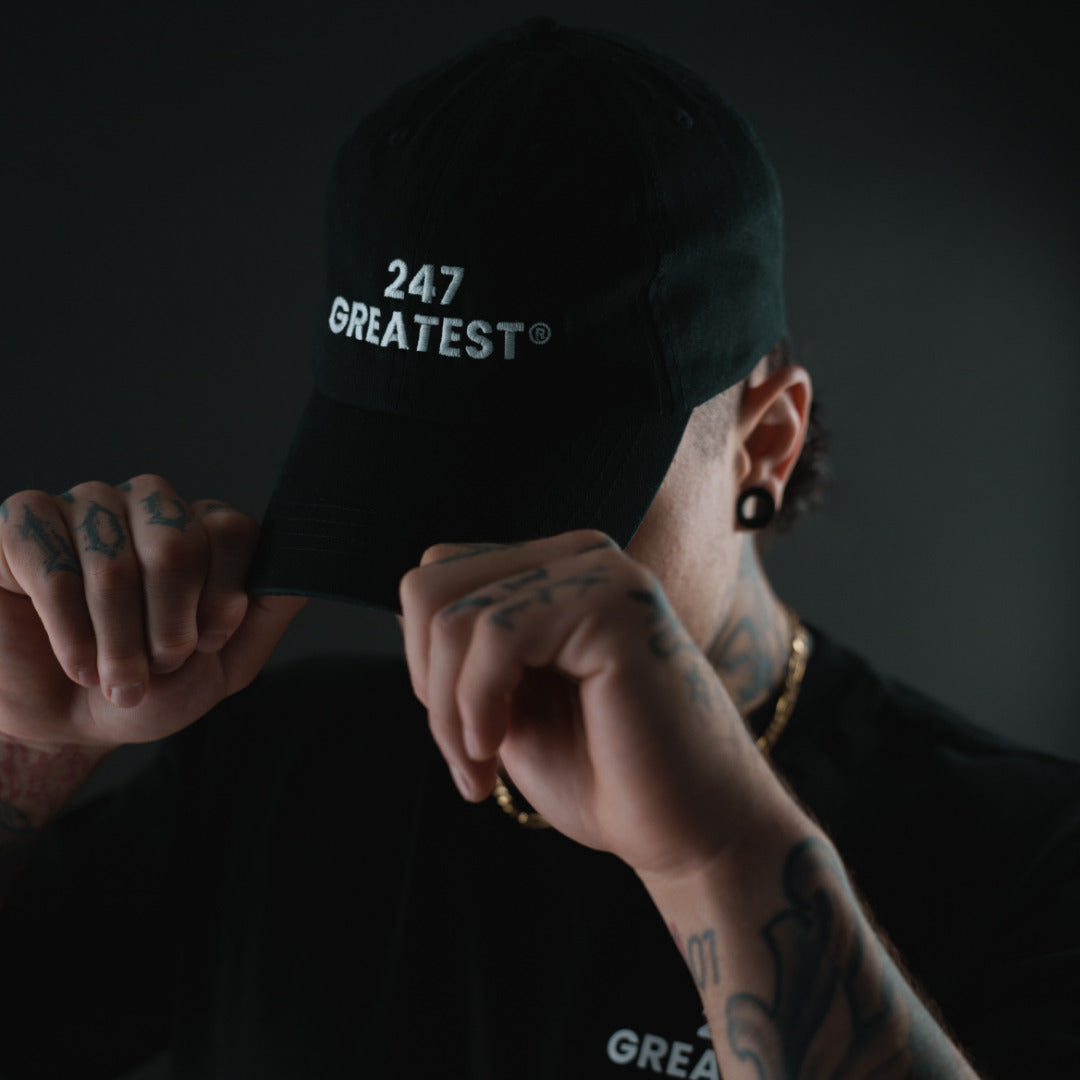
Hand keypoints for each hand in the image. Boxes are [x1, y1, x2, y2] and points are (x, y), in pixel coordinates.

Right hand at [0, 475, 305, 750]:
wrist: (62, 726)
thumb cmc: (146, 692)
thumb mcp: (222, 666)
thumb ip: (264, 613)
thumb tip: (306, 571)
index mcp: (201, 530)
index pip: (231, 531)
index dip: (221, 597)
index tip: (205, 645)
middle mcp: (146, 506)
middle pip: (176, 541)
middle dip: (169, 623)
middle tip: (157, 665)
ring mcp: (84, 507)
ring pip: (112, 558)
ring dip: (116, 636)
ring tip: (111, 677)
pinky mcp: (21, 523)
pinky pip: (44, 553)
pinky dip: (64, 622)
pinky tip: (74, 659)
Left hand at [398, 530, 785, 878]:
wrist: (690, 833)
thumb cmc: (605, 776)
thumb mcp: (510, 701)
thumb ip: (467, 650)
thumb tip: (406, 608)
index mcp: (558, 570)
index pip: (439, 575)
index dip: (425, 661)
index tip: (462, 734)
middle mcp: (581, 556)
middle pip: (431, 582)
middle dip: (426, 682)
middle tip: (467, 755)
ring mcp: (601, 574)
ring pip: (452, 614)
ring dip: (446, 710)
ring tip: (481, 767)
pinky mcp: (614, 607)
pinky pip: (494, 636)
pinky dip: (474, 705)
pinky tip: (499, 752)